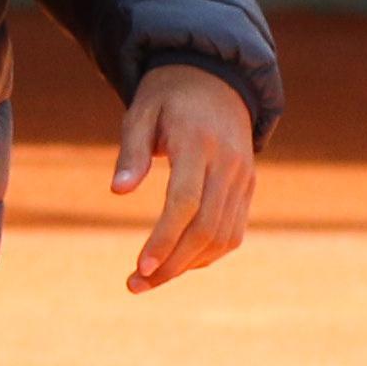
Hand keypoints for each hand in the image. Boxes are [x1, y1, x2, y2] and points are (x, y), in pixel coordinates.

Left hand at [111, 62, 256, 292]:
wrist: (216, 80)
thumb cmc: (167, 98)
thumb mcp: (140, 112)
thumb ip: (131, 152)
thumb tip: (118, 191)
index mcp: (200, 144)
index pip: (185, 202)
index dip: (164, 238)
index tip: (140, 266)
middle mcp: (229, 164)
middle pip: (206, 227)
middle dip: (172, 263)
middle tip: (135, 285)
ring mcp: (244, 178)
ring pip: (223, 236)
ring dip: (188, 265)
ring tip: (149, 280)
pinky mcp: (248, 187)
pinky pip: (233, 231)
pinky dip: (208, 253)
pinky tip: (178, 263)